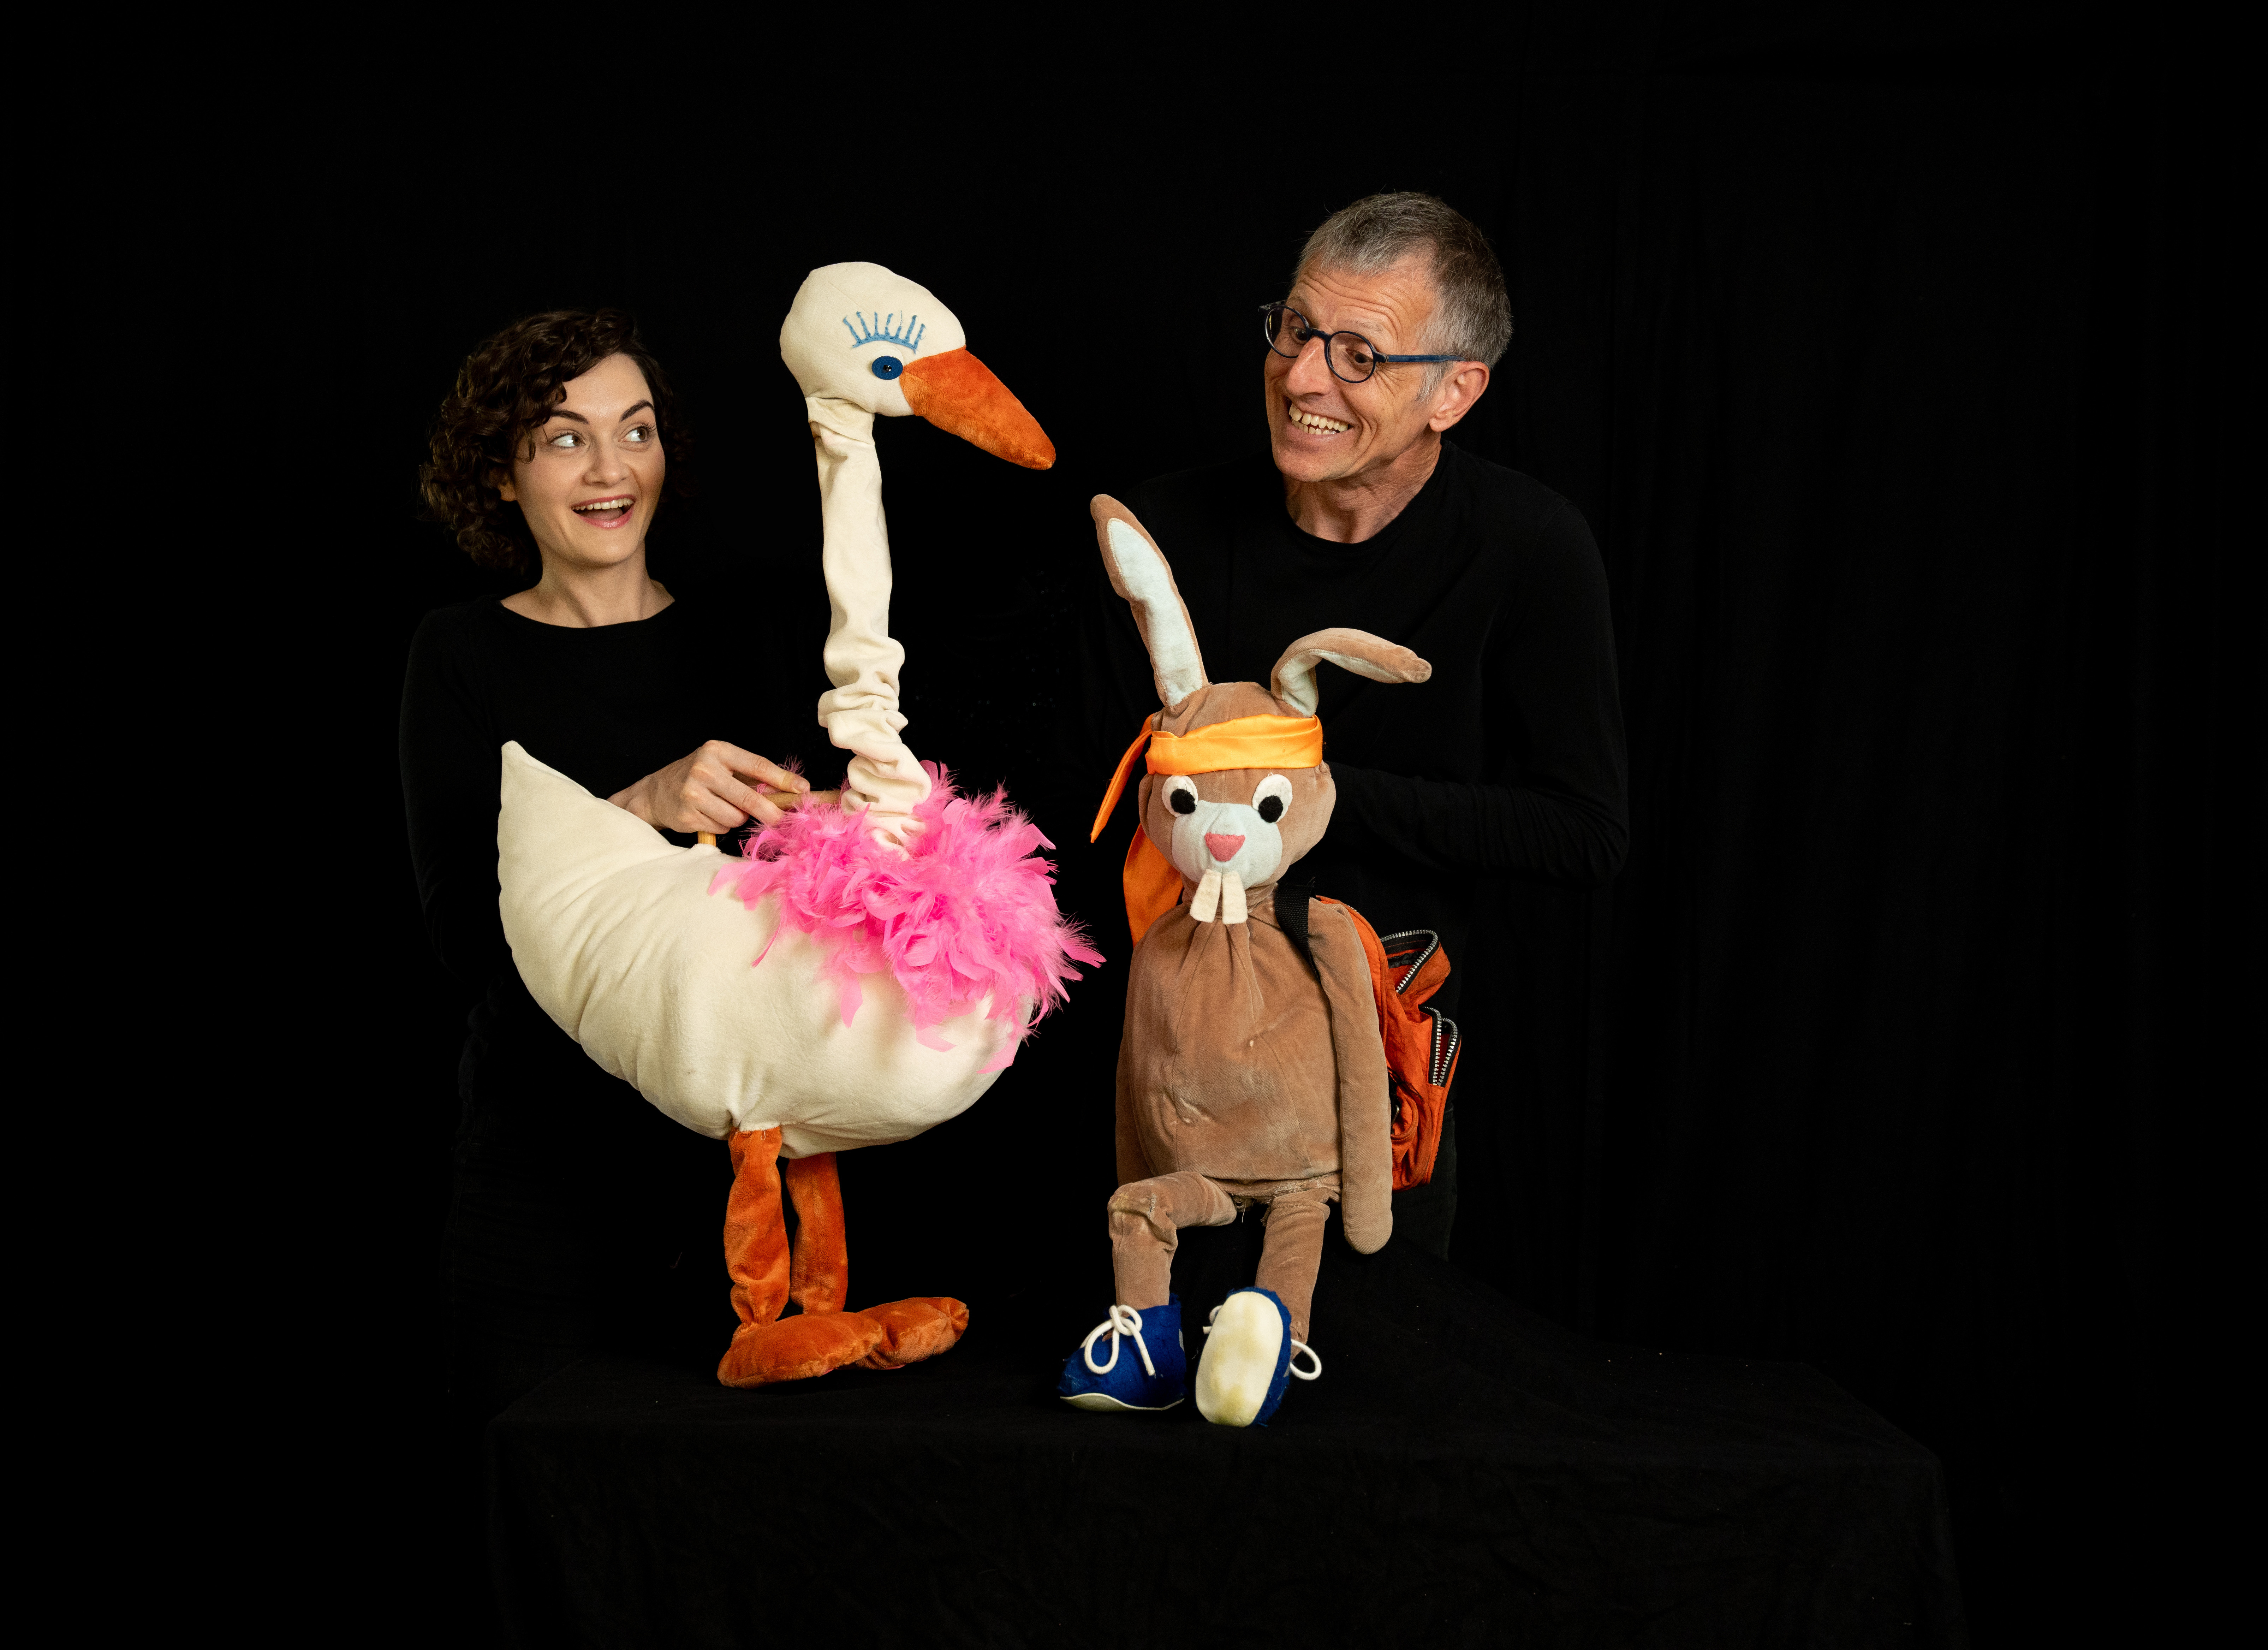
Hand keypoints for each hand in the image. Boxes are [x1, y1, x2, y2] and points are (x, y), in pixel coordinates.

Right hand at [610, 741, 811, 832]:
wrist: (656, 792)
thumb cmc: (699, 776)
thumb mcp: (722, 765)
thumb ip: (751, 775)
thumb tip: (791, 790)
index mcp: (717, 751)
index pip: (758, 765)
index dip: (783, 779)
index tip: (803, 788)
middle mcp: (704, 769)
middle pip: (749, 797)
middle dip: (770, 811)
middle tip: (781, 818)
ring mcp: (694, 793)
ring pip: (736, 817)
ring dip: (738, 818)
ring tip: (723, 807)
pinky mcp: (687, 814)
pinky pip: (720, 827)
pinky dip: (721, 825)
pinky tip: (709, 814)